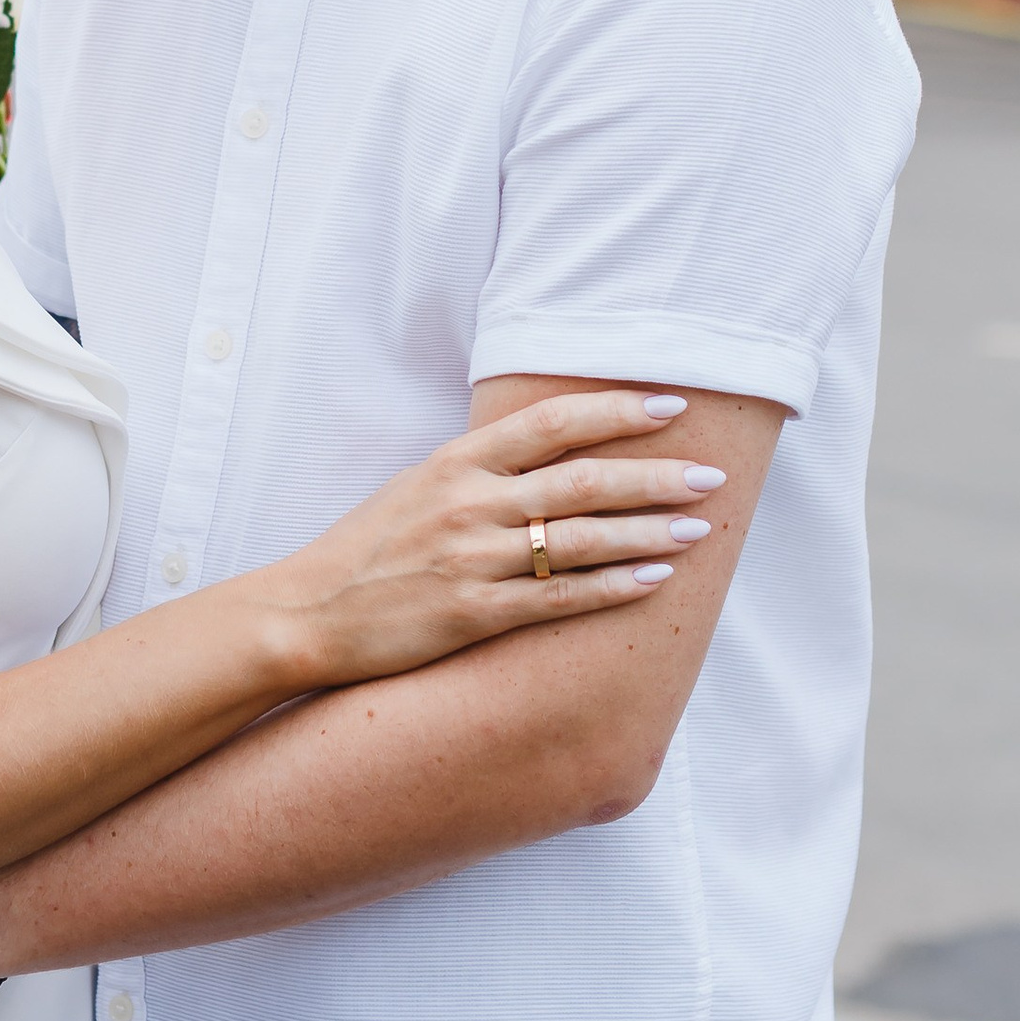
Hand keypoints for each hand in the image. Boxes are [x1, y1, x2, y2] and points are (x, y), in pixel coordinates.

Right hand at [265, 389, 723, 689]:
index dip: (617, 410)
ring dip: (648, 533)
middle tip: (711, 475)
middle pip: (582, 479)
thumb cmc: (368, 548)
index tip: (672, 406)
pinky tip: (653, 582)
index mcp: (457, 462)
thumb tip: (552, 447)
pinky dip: (611, 588)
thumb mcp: (418, 485)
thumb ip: (481, 466)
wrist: (308, 613)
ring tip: (699, 530)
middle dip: (656, 476)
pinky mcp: (472, 614)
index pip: (552, 421)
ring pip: (580, 539)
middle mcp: (469, 503)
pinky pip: (558, 599)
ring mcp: (471, 559)